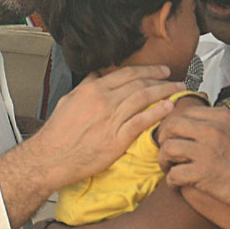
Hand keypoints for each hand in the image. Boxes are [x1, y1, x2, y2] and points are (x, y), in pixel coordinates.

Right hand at [0, 65, 183, 228]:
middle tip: (174, 78)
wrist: (51, 157)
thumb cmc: (58, 133)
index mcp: (93, 89)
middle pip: (140, 83)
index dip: (147, 70)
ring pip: (144, 99)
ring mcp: (111, 119)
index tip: (160, 71)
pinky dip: (157, 112)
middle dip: (161, 79)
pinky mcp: (116, 139)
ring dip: (165, 92)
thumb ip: (85, 87)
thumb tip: (96, 77)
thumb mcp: (68, 101)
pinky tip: (169, 108)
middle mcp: (104, 100)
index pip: (127, 74)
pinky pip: (142, 122)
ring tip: (178, 91)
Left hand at [158, 106, 229, 217]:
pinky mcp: (203, 174)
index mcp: (222, 116)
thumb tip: (200, 124)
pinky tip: (176, 185)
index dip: (175, 125)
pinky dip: (171, 181)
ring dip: (164, 160)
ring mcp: (207, 151)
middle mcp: (212, 129)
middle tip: (167, 151)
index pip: (186, 112)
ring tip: (169, 168)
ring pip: (168, 148)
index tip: (175, 136)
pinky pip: (174, 174)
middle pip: (171, 126)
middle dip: (163, 139)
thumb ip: (221, 124)